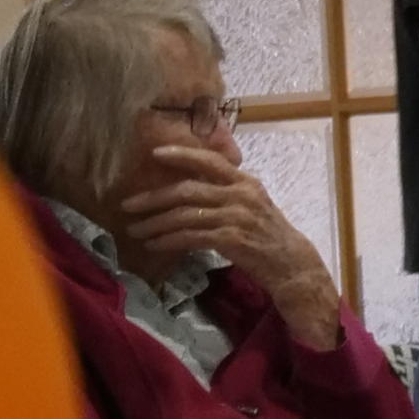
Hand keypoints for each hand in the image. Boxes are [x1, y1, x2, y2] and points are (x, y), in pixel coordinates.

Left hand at [115, 144, 341, 340]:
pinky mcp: (230, 239)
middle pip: (187, 190)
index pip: (209, 160)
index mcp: (245, 181)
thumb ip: (227, 192)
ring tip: (135, 230)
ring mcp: (235, 217)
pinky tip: (154, 245)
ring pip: (184, 215)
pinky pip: (190, 237)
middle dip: (153, 198)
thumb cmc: (268, 235)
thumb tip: (190, 187)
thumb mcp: (252, 204)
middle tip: (127, 204)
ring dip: (155, 223)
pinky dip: (168, 240)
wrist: (291, 264)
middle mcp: (240, 194)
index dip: (181, 155)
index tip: (156, 154)